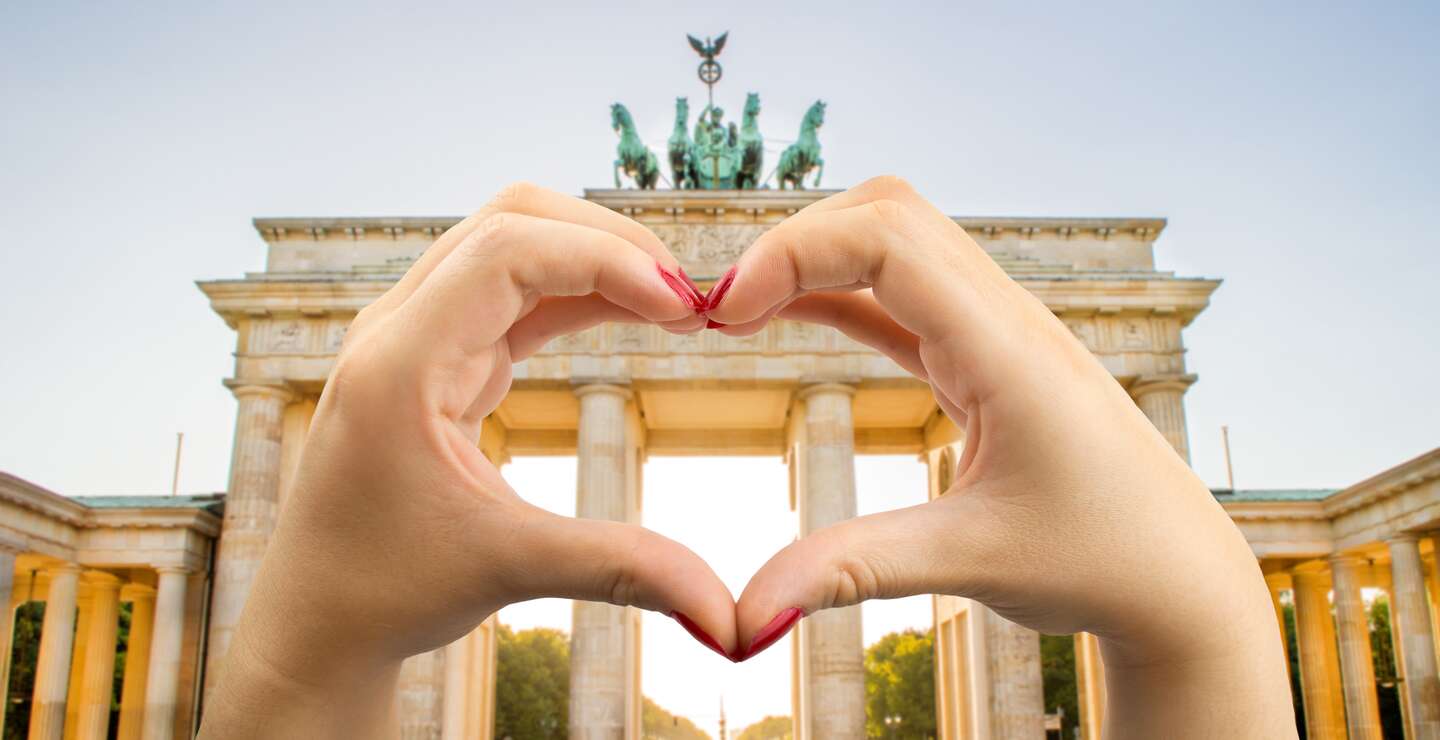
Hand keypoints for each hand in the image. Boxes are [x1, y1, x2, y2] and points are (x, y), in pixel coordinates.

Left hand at [200, 184, 737, 737]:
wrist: (318, 621)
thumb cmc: (389, 591)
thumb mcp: (510, 569)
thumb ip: (623, 570)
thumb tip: (730, 616)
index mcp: (400, 361)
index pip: (508, 251)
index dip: (605, 259)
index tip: (682, 305)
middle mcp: (398, 329)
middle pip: (511, 222)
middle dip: (607, 242)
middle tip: (687, 297)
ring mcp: (413, 336)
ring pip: (512, 246)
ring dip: (594, 260)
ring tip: (673, 306)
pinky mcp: (434, 357)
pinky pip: (511, 293)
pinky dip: (575, 293)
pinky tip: (633, 316)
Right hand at [706, 177, 1294, 737]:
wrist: (1178, 575)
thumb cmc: (1099, 562)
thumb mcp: (970, 562)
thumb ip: (852, 571)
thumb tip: (742, 619)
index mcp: (1006, 348)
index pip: (889, 238)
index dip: (793, 251)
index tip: (724, 314)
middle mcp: (1005, 318)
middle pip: (887, 212)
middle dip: (794, 241)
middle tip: (719, 309)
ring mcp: (998, 331)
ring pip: (895, 241)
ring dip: (814, 259)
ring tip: (736, 312)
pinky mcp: (986, 358)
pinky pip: (902, 296)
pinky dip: (838, 293)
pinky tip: (786, 317)